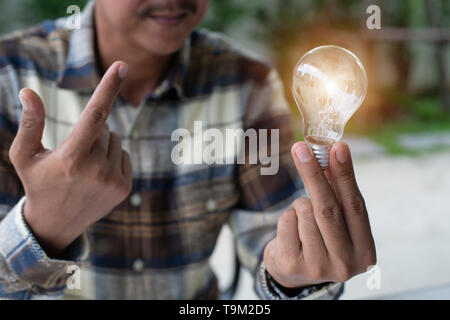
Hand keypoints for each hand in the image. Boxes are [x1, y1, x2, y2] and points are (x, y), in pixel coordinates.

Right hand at [9, 61, 131, 255]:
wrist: (57, 223)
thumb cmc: (38, 183)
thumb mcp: (25, 155)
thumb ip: (30, 123)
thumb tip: (28, 91)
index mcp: (72, 158)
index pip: (95, 115)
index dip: (108, 88)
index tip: (121, 66)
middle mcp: (97, 170)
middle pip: (103, 128)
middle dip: (90, 131)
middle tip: (73, 154)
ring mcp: (113, 180)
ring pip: (115, 140)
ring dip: (102, 144)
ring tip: (84, 165)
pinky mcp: (125, 188)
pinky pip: (124, 155)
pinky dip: (112, 157)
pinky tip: (97, 174)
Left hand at [263, 142, 375, 287]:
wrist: (295, 272)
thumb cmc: (322, 239)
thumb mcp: (338, 221)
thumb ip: (339, 194)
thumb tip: (332, 154)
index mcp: (365, 251)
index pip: (355, 205)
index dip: (345, 174)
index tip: (337, 148)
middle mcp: (345, 264)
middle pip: (327, 208)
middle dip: (313, 173)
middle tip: (300, 148)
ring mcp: (318, 268)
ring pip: (304, 212)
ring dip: (299, 204)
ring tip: (303, 217)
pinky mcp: (292, 265)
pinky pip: (286, 221)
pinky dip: (287, 216)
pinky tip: (291, 230)